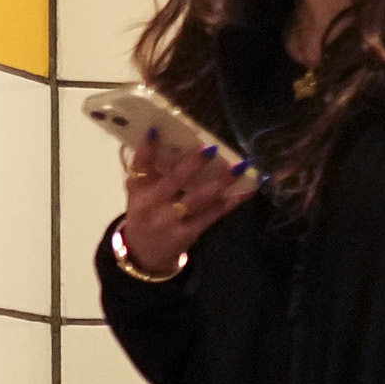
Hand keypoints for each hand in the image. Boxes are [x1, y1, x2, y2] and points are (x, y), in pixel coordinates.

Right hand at [110, 126, 256, 281]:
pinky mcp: (189, 232)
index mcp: (138, 189)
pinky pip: (212, 215)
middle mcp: (152, 204)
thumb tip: (172, 138)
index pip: (140, 166)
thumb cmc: (146, 212)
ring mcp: (171, 220)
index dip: (147, 149)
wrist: (143, 254)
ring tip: (239, 167)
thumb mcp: (140, 193)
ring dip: (220, 182)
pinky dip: (230, 202)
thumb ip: (151, 171)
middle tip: (211, 148)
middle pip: (173, 181)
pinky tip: (246, 191)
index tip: (156, 129)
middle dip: (192, 165)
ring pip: (197, 199)